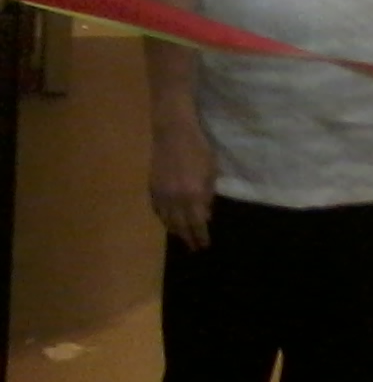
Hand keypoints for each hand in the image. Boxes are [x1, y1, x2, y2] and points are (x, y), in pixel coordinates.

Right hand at [149, 114, 216, 250]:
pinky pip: (157, 211)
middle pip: (181, 227)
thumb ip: (208, 195)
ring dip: (175, 231)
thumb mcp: (211, 171)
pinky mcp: (152, 190)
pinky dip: (164, 219)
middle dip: (188, 238)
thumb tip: (205, 215)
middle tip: (193, 247)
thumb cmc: (198, 149)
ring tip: (182, 236)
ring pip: (166, 221)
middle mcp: (176, 200)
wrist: (173, 135)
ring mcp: (161, 196)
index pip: (197, 224)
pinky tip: (169, 222)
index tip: (203, 246)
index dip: (200, 237)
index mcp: (194, 195)